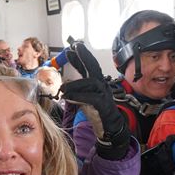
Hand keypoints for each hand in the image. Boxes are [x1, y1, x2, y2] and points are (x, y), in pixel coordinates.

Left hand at [60, 42, 129, 159]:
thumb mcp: (84, 98)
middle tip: (75, 48)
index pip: (88, 67)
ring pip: (91, 82)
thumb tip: (65, 84)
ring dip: (75, 83)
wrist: (110, 127)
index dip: (79, 58)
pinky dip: (79, 96)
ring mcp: (104, 94)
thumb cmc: (97, 112)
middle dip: (84, 56)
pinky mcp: (104, 105)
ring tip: (63, 88)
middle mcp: (102, 85)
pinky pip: (92, 97)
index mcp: (96, 83)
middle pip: (94, 67)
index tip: (70, 50)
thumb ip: (77, 90)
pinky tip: (68, 96)